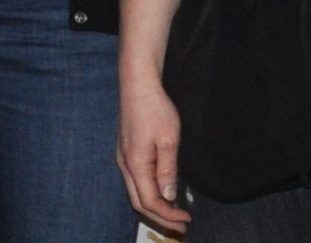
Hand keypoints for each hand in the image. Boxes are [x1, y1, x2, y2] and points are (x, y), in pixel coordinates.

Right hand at [117, 75, 190, 231]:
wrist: (137, 84)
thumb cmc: (155, 109)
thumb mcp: (168, 140)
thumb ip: (167, 170)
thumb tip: (168, 196)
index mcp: (135, 164)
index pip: (150, 201)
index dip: (168, 215)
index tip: (187, 219)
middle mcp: (125, 164)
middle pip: (138, 202)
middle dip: (160, 218)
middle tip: (182, 225)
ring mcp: (123, 157)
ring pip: (135, 192)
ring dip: (154, 207)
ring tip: (173, 213)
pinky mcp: (126, 151)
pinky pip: (135, 181)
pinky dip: (149, 193)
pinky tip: (162, 192)